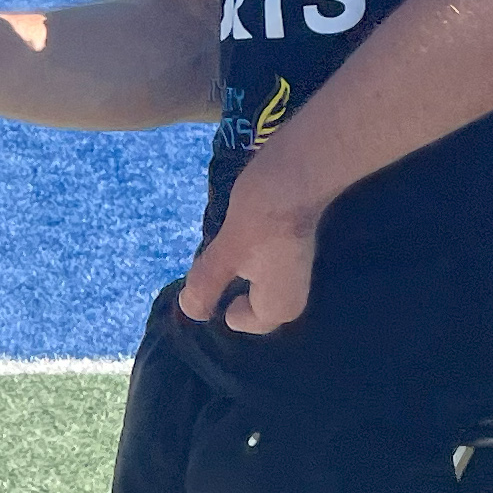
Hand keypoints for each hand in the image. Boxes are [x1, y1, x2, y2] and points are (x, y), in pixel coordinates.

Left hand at [175, 179, 320, 335]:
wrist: (301, 172)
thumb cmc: (262, 218)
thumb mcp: (225, 255)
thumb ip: (206, 287)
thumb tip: (191, 312)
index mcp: (278, 309)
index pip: (238, 320)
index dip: (218, 297)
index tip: (215, 265)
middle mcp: (293, 297)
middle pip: (246, 300)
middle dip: (228, 282)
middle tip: (219, 252)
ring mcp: (297, 272)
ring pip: (254, 279)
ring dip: (238, 264)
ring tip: (229, 238)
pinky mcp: (296, 248)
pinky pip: (264, 261)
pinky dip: (251, 251)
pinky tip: (244, 229)